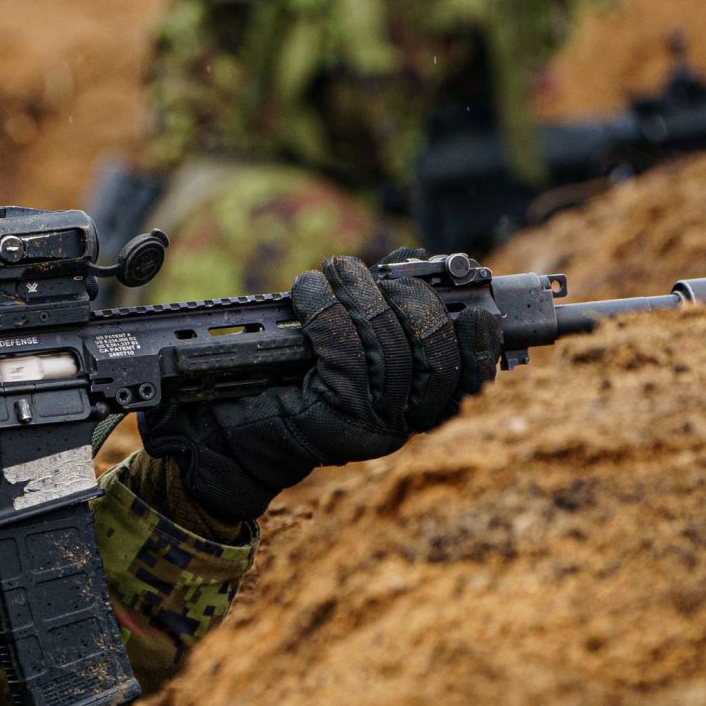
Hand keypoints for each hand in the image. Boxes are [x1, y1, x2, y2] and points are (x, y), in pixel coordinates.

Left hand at [139, 255, 501, 521]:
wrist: (226, 440)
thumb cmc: (282, 387)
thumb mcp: (342, 352)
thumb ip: (382, 318)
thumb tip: (412, 265)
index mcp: (414, 412)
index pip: (468, 379)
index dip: (479, 341)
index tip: (476, 306)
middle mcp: (399, 424)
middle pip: (436, 352)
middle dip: (414, 299)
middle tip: (383, 275)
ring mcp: (367, 425)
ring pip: (387, 343)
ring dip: (360, 292)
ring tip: (336, 270)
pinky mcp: (330, 417)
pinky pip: (342, 349)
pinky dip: (325, 308)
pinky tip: (308, 290)